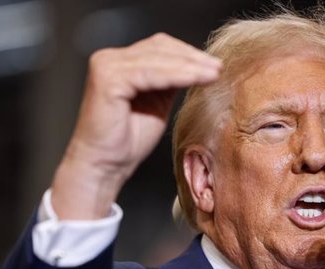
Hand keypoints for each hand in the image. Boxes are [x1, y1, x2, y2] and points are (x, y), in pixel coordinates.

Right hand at [51, 33, 220, 218]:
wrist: (105, 166)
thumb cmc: (128, 142)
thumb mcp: (157, 105)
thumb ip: (170, 83)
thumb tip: (198, 68)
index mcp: (119, 62)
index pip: (159, 47)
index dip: (188, 54)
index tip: (215, 65)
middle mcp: (109, 58)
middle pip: (159, 47)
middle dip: (192, 57)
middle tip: (219, 66)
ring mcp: (106, 66)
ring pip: (157, 58)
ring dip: (189, 65)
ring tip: (214, 73)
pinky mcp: (108, 79)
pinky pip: (150, 73)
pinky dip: (177, 75)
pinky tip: (197, 79)